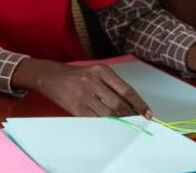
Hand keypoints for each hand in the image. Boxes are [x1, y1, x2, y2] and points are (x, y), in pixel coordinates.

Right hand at [13, 59, 150, 116]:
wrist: (48, 76)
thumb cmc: (74, 74)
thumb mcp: (93, 72)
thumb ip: (111, 85)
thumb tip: (130, 105)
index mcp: (100, 70)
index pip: (126, 90)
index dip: (139, 104)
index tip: (148, 113)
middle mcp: (92, 81)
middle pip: (119, 104)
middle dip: (131, 116)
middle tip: (138, 122)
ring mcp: (83, 95)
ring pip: (109, 114)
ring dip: (119, 122)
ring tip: (125, 125)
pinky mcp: (75, 107)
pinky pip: (95, 120)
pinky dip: (105, 125)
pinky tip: (110, 126)